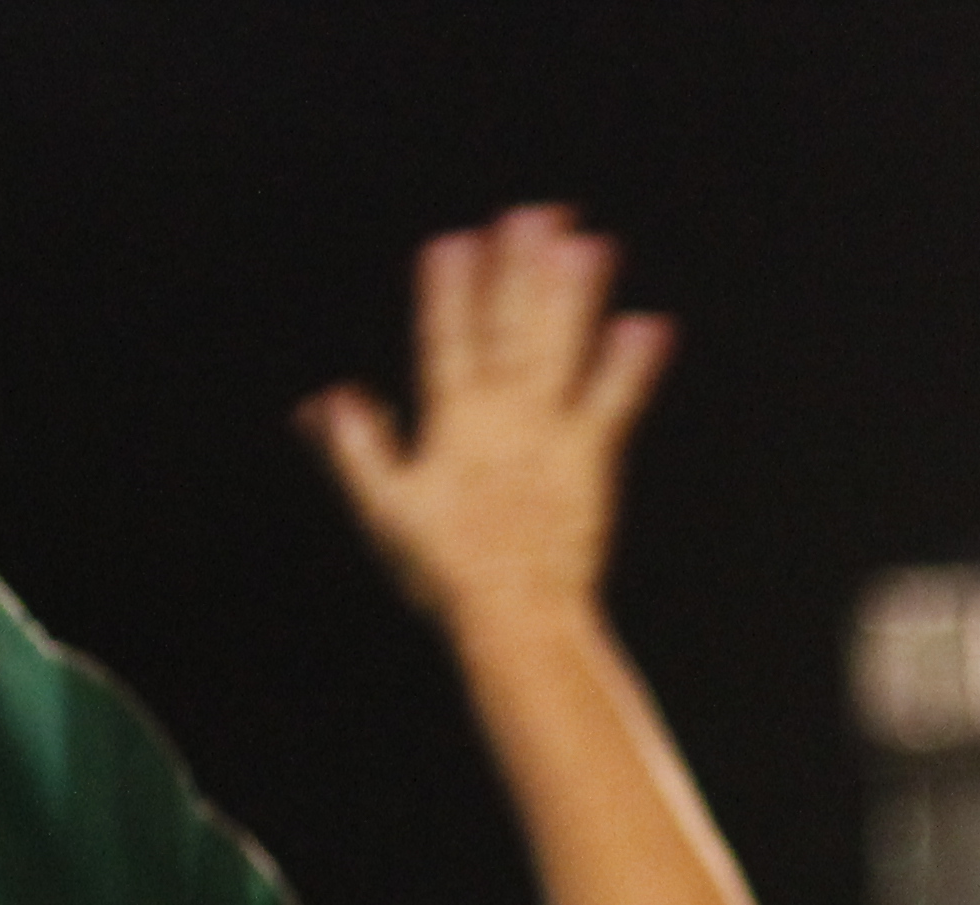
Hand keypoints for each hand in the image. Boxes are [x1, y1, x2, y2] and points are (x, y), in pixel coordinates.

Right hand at [299, 206, 672, 629]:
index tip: (453, 239)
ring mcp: (550, 435)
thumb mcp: (386, 509)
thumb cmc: (448, 571)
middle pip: (509, 329)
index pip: (446, 342)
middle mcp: (502, 418)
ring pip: (560, 351)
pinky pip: (613, 402)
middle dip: (519, 268)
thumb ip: (359, 448)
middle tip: (532, 214)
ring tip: (590, 244)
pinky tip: (651, 324)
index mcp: (451, 425)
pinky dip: (631, 364)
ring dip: (575, 296)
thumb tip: (328, 400)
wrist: (516, 616)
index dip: (450, 291)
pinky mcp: (592, 459)